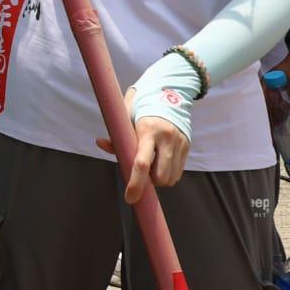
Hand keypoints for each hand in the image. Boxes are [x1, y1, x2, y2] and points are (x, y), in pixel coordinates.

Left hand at [97, 85, 190, 202]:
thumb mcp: (126, 114)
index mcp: (148, 130)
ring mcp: (179, 143)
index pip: (141, 163)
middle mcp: (166, 137)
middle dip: (149, 182)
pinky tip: (161, 162)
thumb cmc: (142, 106)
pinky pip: (178, 172)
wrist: (170, 91)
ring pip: (171, 178)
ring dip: (159, 180)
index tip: (130, 198)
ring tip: (151, 165)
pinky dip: (168, 174)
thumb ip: (116, 133)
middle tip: (141, 172)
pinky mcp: (187, 146)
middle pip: (159, 177)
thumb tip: (101, 144)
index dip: (135, 184)